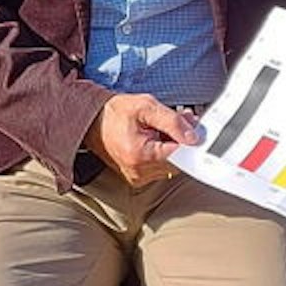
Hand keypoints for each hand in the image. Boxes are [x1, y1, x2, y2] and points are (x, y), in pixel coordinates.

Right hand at [84, 93, 202, 186]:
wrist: (93, 121)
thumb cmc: (115, 112)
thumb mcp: (147, 107)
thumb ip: (172, 122)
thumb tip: (193, 137)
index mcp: (140, 155)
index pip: (179, 155)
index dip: (188, 139)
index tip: (190, 126)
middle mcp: (138, 172)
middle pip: (177, 162)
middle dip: (180, 142)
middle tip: (177, 122)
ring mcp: (137, 177)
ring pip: (170, 166)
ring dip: (172, 148)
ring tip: (160, 130)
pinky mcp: (137, 178)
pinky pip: (160, 169)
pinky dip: (163, 154)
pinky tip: (155, 140)